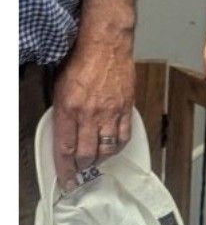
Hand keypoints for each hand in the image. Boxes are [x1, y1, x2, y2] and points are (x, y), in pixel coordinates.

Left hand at [51, 37, 135, 189]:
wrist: (106, 45)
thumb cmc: (82, 61)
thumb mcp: (60, 88)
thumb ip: (62, 114)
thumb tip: (64, 135)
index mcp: (68, 109)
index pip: (65, 149)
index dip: (65, 169)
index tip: (67, 180)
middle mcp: (89, 114)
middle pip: (86, 154)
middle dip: (82, 167)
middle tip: (81, 170)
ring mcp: (110, 112)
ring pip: (106, 149)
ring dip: (99, 159)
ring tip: (96, 159)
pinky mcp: (126, 108)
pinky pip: (123, 137)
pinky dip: (117, 147)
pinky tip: (112, 147)